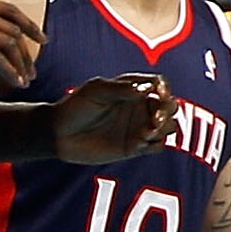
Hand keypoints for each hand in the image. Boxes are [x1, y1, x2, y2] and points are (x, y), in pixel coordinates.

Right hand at [0, 0, 42, 87]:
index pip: (9, 10)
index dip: (29, 25)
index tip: (41, 40)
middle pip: (12, 29)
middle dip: (26, 53)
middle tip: (32, 71)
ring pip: (7, 45)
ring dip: (20, 65)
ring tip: (24, 81)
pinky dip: (9, 72)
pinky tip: (14, 83)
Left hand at [51, 74, 176, 162]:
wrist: (60, 134)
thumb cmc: (77, 106)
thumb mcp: (96, 90)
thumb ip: (121, 89)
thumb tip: (146, 89)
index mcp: (133, 89)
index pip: (159, 85)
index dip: (164, 88)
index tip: (159, 93)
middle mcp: (140, 107)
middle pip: (170, 106)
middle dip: (168, 110)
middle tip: (156, 117)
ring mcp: (138, 127)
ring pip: (169, 127)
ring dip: (165, 128)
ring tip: (148, 130)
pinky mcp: (135, 147)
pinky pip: (157, 146)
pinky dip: (156, 143)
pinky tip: (141, 141)